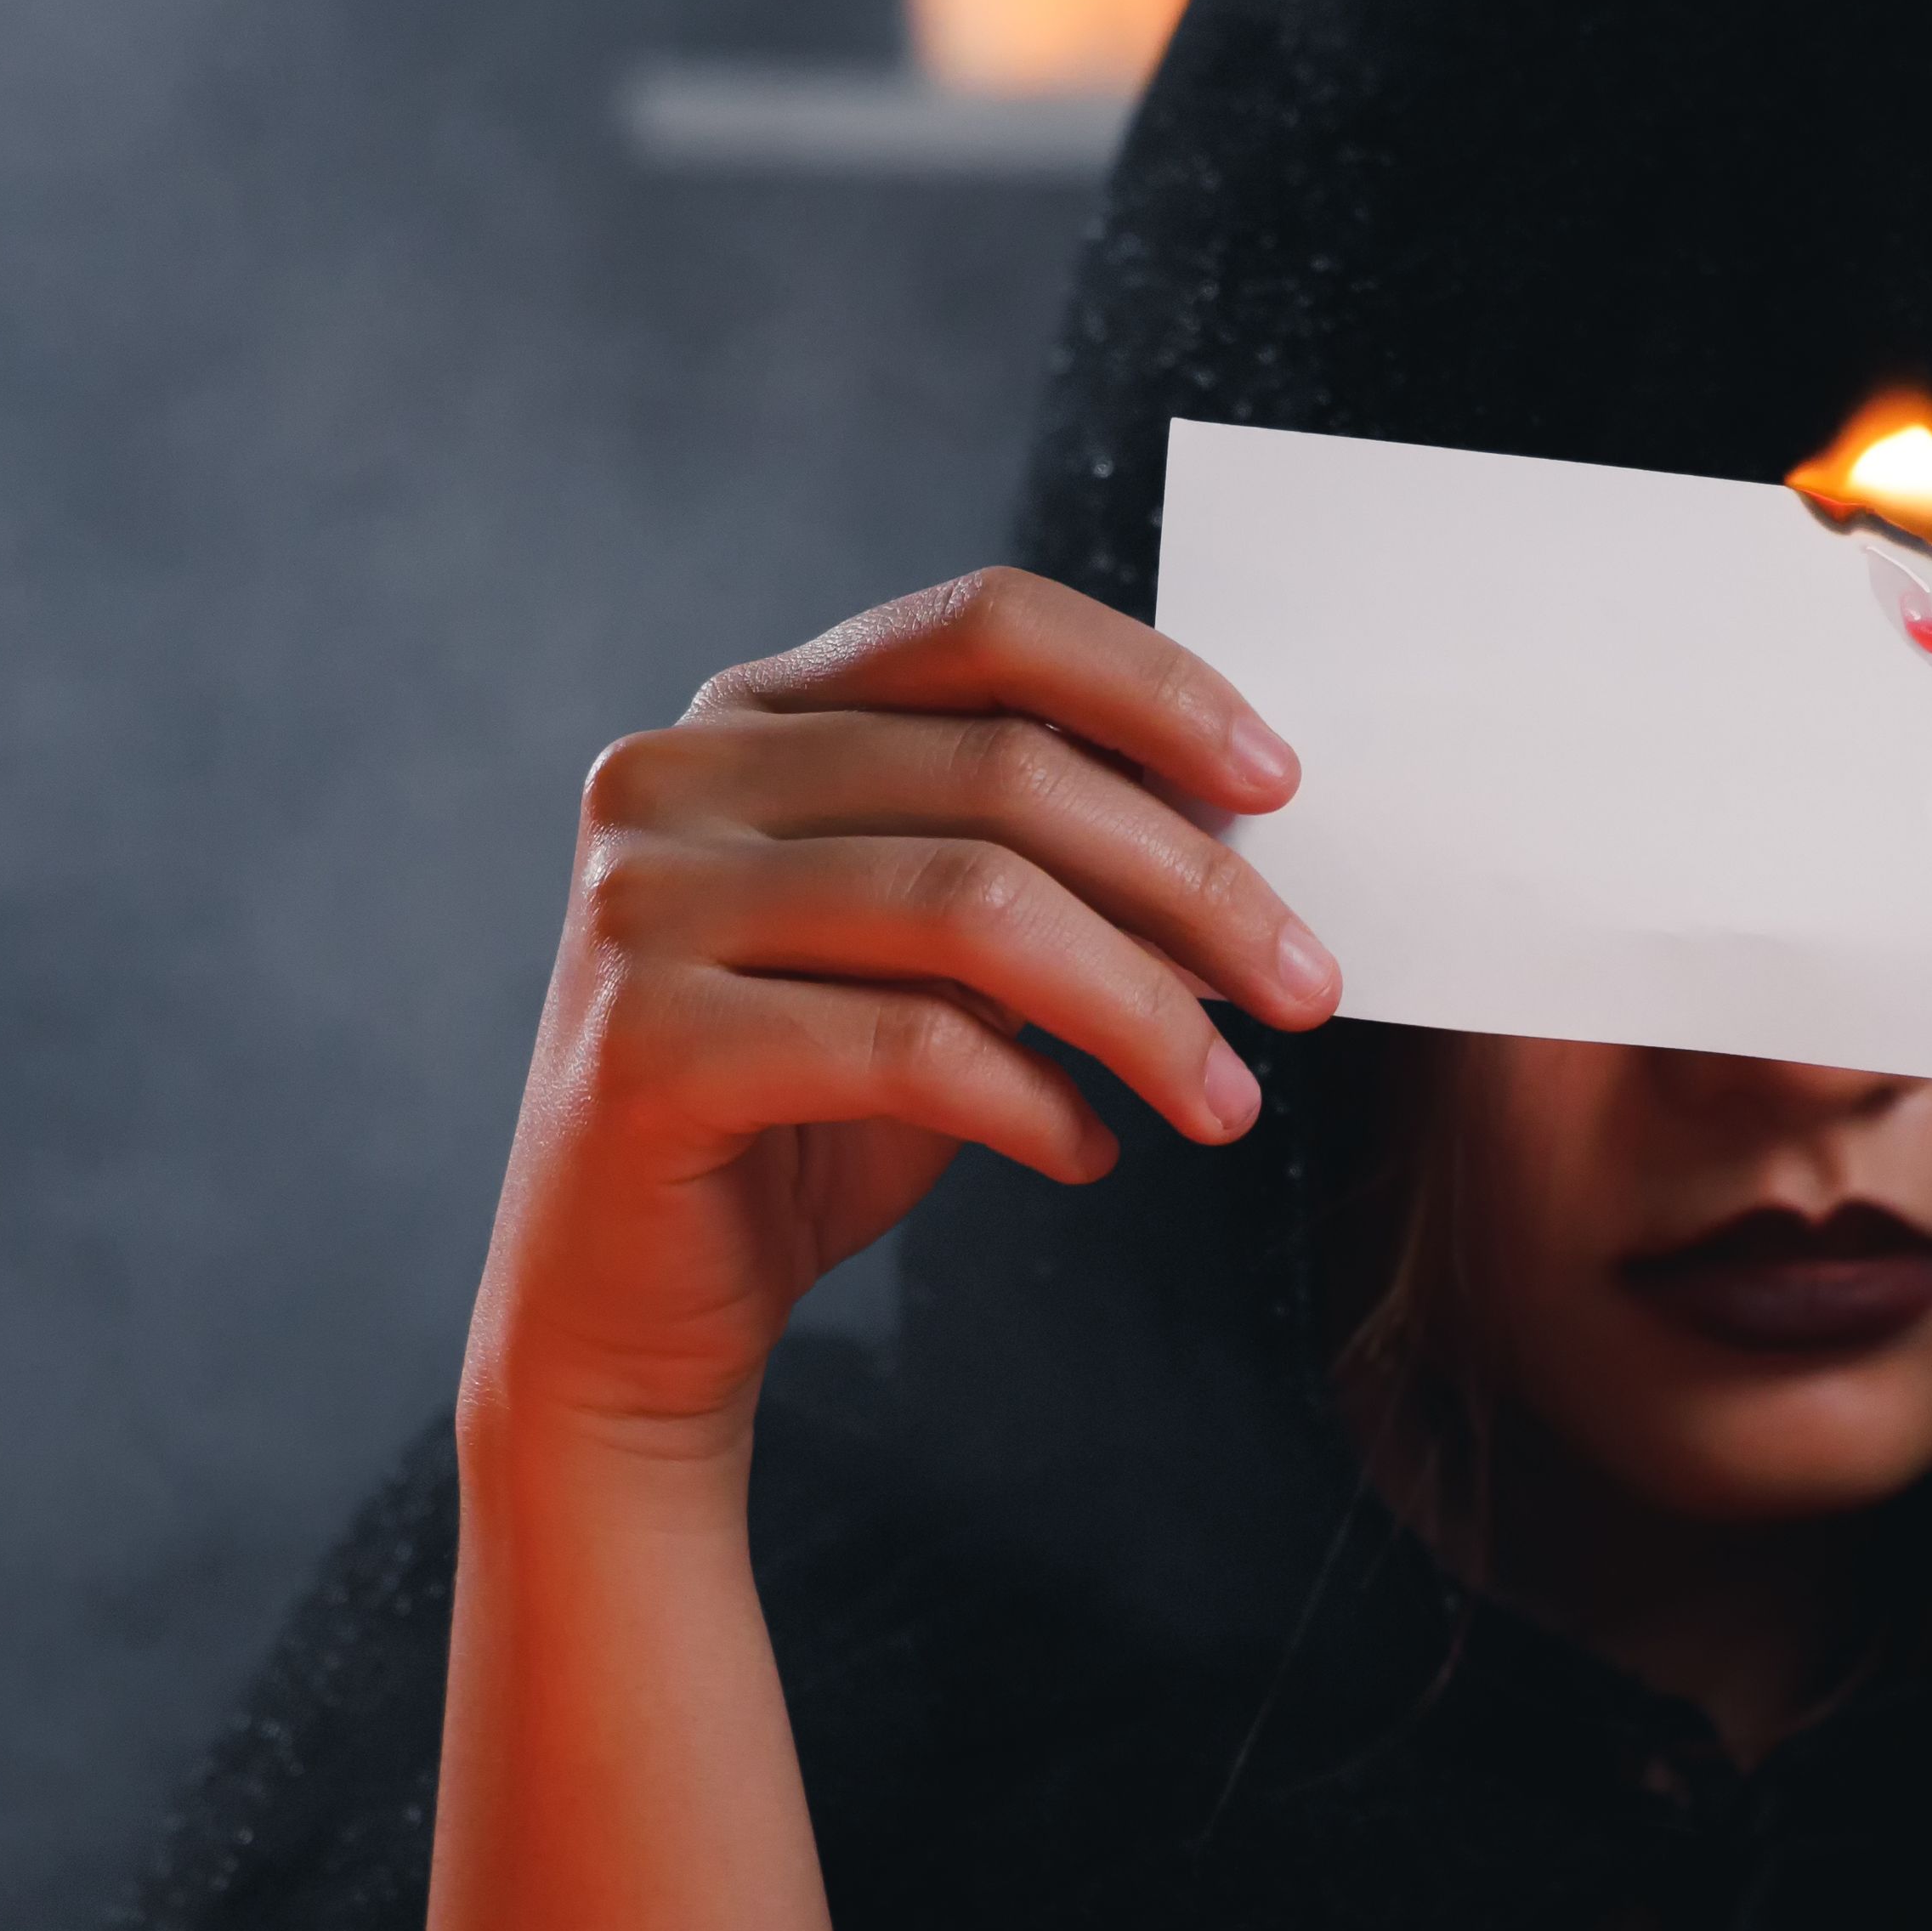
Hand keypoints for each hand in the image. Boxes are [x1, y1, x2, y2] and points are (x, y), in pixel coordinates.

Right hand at [465, 568, 1340, 1455]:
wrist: (627, 1305)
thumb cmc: (806, 1113)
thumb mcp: (931, 957)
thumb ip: (1031, 862)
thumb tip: (1236, 827)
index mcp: (752, 715)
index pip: (981, 626)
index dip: (1150, 687)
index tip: (1279, 787)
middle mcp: (677, 776)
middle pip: (1003, 773)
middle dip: (1192, 885)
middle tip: (1304, 989)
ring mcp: (643, 903)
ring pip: (971, 908)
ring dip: (1141, 1011)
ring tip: (1225, 1099)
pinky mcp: (645, 1042)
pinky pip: (907, 1049)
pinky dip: (1035, 1105)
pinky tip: (1091, 1154)